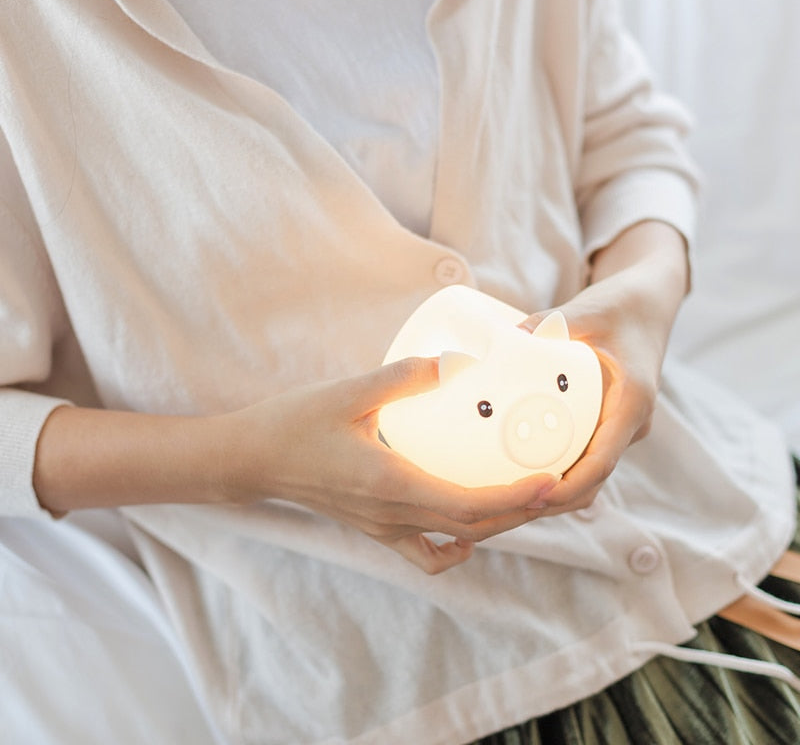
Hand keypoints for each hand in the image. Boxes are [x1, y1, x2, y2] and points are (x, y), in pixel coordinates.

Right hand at [219, 357, 558, 573]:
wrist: (253, 460)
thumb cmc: (295, 423)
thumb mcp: (348, 391)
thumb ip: (403, 377)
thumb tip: (455, 362)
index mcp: (390, 483)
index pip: (467, 506)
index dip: (515, 499)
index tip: (551, 483)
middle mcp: (392, 515)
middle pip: (472, 528)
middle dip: (519, 512)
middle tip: (556, 487)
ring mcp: (383, 528)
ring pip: (454, 540)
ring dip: (494, 524)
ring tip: (523, 497)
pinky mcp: (374, 528)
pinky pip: (423, 550)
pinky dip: (454, 545)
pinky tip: (466, 528)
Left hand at [519, 221, 688, 515]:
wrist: (649, 303)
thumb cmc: (620, 305)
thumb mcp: (585, 309)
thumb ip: (545, 324)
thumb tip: (502, 339)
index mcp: (632, 400)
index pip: (602, 460)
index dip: (570, 487)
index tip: (536, 498)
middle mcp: (631, 421)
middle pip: (594, 478)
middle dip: (554, 500)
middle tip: (507, 506)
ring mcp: (623, 426)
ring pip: (591, 473)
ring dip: (556, 491)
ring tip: (508, 499)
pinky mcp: (611, 423)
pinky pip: (587, 457)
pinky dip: (561, 471)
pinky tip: (521, 472)